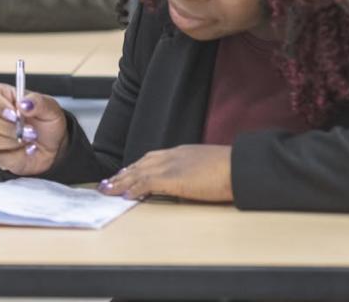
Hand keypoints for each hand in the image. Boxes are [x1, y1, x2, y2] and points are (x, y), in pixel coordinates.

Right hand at [0, 82, 67, 175]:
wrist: (55, 147)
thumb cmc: (47, 123)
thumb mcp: (50, 108)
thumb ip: (38, 102)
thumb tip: (24, 104)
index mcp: (1, 96)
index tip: (13, 111)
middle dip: (9, 125)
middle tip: (30, 129)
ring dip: (15, 140)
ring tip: (31, 138)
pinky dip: (18, 153)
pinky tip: (28, 149)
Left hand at [97, 145, 232, 202]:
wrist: (240, 167)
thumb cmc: (232, 168)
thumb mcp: (208, 165)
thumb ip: (194, 170)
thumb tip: (190, 181)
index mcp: (180, 152)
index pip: (151, 158)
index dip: (136, 166)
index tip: (125, 172)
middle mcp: (172, 156)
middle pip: (140, 164)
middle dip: (123, 174)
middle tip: (109, 182)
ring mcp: (171, 166)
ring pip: (138, 173)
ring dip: (121, 182)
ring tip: (108, 189)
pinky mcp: (172, 179)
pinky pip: (146, 183)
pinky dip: (134, 188)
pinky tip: (125, 195)